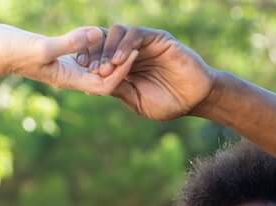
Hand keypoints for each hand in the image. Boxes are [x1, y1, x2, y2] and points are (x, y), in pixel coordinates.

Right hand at [0, 24, 138, 94]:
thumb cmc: (11, 50)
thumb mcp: (43, 46)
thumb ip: (70, 42)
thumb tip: (97, 35)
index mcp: (69, 79)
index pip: (105, 84)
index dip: (122, 71)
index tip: (133, 53)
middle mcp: (70, 76)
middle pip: (105, 78)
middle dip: (122, 65)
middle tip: (137, 46)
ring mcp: (64, 67)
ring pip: (95, 67)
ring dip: (110, 57)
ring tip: (125, 41)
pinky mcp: (58, 57)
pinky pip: (83, 56)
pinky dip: (95, 48)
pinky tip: (103, 35)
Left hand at [78, 25, 215, 119]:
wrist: (195, 99)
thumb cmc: (168, 104)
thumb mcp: (136, 101)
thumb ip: (117, 90)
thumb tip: (90, 87)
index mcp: (124, 64)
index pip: (99, 54)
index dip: (88, 58)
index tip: (81, 70)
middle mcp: (131, 50)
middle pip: (103, 40)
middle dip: (94, 52)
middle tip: (89, 67)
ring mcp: (143, 42)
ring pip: (116, 32)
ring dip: (107, 49)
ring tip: (105, 67)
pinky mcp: (156, 38)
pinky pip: (135, 33)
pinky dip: (124, 44)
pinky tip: (120, 60)